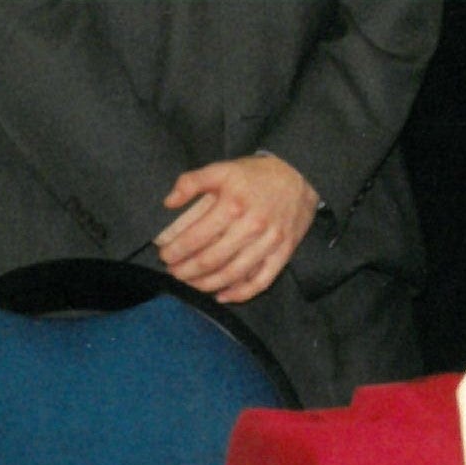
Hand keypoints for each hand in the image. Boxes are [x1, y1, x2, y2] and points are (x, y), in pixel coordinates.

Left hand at [155, 154, 318, 302]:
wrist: (301, 174)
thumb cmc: (257, 174)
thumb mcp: (222, 168)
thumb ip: (191, 182)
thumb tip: (168, 202)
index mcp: (233, 206)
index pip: (194, 238)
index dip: (174, 251)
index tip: (164, 255)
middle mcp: (251, 227)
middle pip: (210, 260)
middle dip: (185, 271)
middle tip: (173, 271)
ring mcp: (270, 242)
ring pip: (232, 274)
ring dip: (206, 284)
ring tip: (191, 282)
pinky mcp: (284, 252)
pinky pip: (261, 281)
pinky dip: (240, 293)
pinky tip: (222, 296)